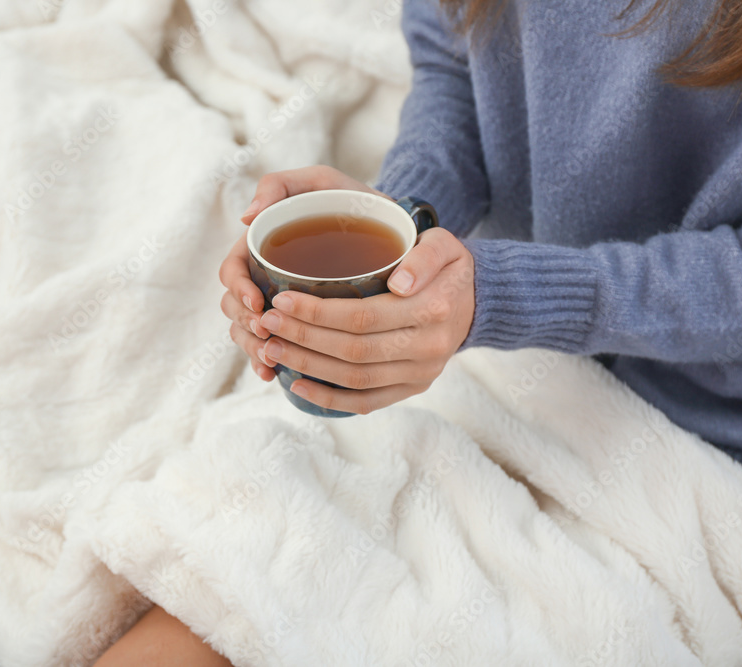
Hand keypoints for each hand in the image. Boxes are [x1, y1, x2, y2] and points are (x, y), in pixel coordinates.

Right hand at [219, 166, 389, 381]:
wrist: (393, 228)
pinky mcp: (300, 325)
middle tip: (266, 336)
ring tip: (270, 362)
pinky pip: (276, 349)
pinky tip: (275, 375)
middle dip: (244, 327)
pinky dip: (270, 363)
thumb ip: (281, 185)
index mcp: (262, 248)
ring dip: (253, 350)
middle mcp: (265, 278)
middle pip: (235, 308)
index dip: (237, 289)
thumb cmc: (352, 201)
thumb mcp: (320, 183)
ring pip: (250, 332)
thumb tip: (246, 218)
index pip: (232, 271)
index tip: (256, 302)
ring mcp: (280, 304)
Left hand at [258, 227, 474, 414]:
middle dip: (303, 339)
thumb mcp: (444, 244)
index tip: (281, 299)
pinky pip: (367, 402)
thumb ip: (424, 256)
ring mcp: (421, 374)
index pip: (364, 316)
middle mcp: (429, 348)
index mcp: (434, 309)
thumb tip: (399, 282)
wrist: (476, 301)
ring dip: (308, 367)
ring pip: (355, 379)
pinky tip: (297, 385)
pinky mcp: (413, 389)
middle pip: (353, 351)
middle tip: (265, 324)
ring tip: (271, 349)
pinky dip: (329, 399)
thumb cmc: (447, 265)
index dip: (318, 313)